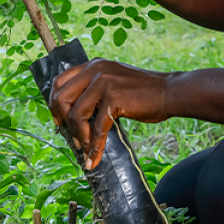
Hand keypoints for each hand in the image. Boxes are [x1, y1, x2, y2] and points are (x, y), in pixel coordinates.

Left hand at [49, 59, 171, 168]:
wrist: (169, 92)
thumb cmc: (143, 93)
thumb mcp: (113, 82)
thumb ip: (95, 90)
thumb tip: (74, 116)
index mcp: (93, 65)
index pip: (60, 82)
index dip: (54, 104)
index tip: (59, 122)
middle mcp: (95, 70)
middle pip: (61, 97)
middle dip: (62, 121)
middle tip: (71, 138)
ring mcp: (104, 82)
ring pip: (76, 114)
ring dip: (79, 137)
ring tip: (85, 149)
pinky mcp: (114, 98)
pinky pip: (97, 128)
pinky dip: (94, 147)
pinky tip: (94, 158)